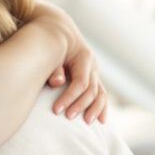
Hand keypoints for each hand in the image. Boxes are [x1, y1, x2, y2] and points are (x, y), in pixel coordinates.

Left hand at [35, 6, 107, 123]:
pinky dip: (102, 107)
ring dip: (95, 109)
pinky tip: (101, 121)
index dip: (70, 97)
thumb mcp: (52, 52)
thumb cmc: (52, 45)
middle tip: (67, 117)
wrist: (61, 32)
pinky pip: (102, 95)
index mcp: (83, 56)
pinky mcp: (94, 78)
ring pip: (101, 93)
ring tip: (87, 122)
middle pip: (91, 90)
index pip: (80, 82)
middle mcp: (92, 65)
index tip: (56, 110)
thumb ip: (54, 67)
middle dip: (80, 105)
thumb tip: (57, 82)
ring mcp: (95, 72)